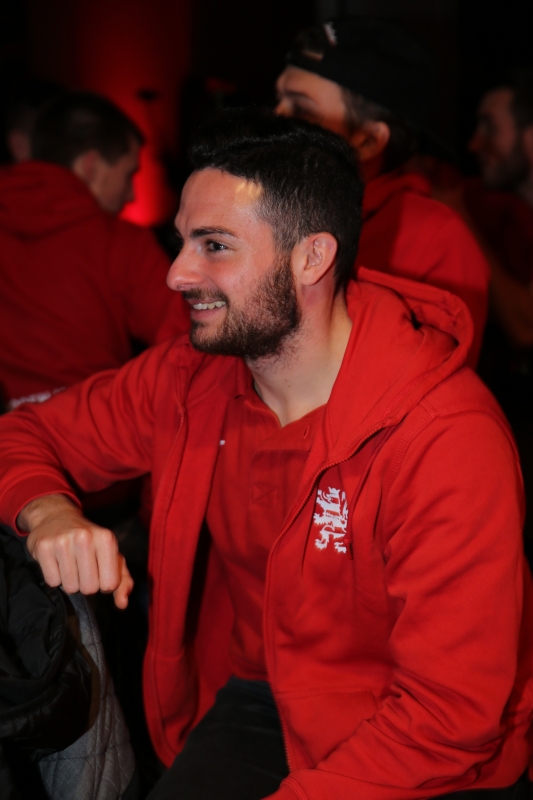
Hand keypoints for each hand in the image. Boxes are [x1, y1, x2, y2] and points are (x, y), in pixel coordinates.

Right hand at [19, 495, 133, 608]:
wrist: (57, 517)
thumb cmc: (90, 541)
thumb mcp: (112, 555)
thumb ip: (123, 580)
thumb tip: (122, 603)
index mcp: (106, 539)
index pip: (109, 584)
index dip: (103, 584)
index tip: (99, 572)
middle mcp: (85, 538)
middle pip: (89, 588)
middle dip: (86, 584)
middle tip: (82, 568)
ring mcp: (63, 542)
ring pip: (70, 587)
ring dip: (70, 582)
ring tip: (70, 564)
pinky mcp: (43, 547)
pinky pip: (52, 582)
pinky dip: (55, 577)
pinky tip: (57, 562)